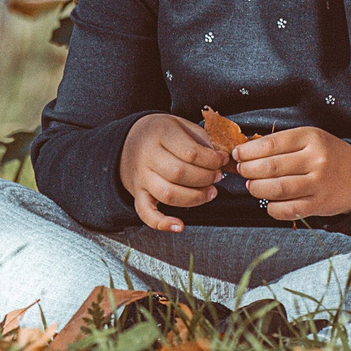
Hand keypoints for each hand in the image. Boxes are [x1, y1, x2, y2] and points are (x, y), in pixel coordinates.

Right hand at [119, 113, 227, 232]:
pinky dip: (162, 223)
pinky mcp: (137, 194)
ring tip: (209, 193)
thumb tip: (222, 158)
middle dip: (206, 178)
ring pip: (168, 194)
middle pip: (180, 173)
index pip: (191, 152)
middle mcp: (147, 155)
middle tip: (217, 177)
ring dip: (194, 198)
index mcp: (160, 133)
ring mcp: (141, 177)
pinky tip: (179, 225)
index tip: (222, 160)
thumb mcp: (181, 125)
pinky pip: (146, 213)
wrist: (128, 141)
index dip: (213, 160)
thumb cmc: (160, 134)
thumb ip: (202, 139)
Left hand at [233, 127, 350, 220]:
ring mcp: (318, 183)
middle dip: (248, 170)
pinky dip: (272, 208)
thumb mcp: (308, 139)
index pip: (270, 144)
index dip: (248, 151)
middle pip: (271, 167)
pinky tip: (268, 202)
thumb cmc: (326, 154)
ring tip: (251, 186)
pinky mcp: (319, 204)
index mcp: (310, 138)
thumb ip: (280, 143)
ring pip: (277, 189)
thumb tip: (246, 152)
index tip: (237, 154)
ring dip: (257, 189)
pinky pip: (288, 210)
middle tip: (241, 171)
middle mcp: (316, 160)